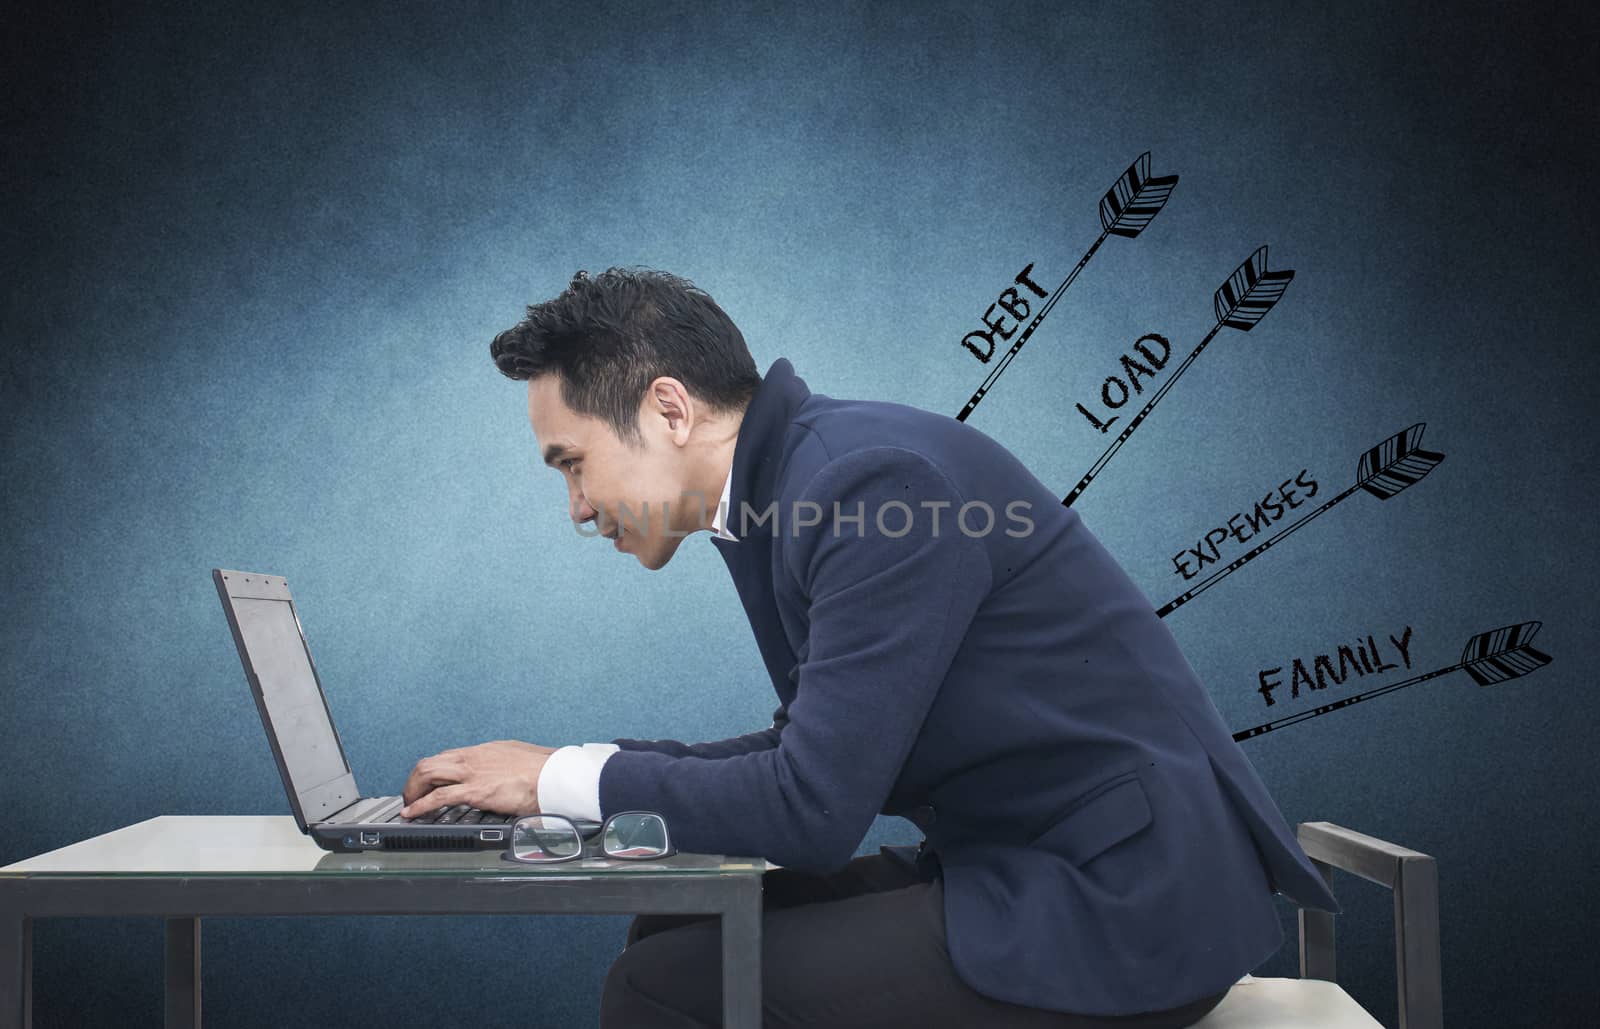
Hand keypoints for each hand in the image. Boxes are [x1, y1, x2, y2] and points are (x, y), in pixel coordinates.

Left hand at [399, 740, 557, 818]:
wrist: (553, 775)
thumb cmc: (543, 768)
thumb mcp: (518, 759)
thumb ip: (505, 766)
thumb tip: (507, 773)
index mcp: (483, 751)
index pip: (447, 757)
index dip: (432, 771)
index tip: (427, 782)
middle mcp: (472, 758)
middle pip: (430, 762)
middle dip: (415, 780)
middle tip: (412, 794)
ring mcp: (471, 773)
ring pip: (427, 773)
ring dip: (413, 790)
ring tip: (409, 804)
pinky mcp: (474, 791)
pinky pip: (438, 797)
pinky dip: (420, 806)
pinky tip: (412, 813)